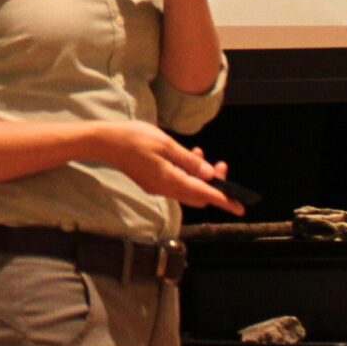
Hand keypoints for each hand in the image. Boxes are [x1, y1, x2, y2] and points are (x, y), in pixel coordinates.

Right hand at [98, 120, 243, 216]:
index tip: (240, 206)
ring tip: (202, 155)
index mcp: (170, 180)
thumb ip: (188, 161)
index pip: (204, 194)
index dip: (224, 200)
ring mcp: (157, 187)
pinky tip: (186, 157)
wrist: (106, 142)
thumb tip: (208, 174)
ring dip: (199, 178)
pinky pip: (176, 184)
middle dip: (213, 185)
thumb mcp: (166, 145)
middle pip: (198, 195)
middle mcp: (165, 188)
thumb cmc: (135, 139)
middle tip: (221, 166)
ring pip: (187, 190)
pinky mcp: (152, 182)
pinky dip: (187, 175)